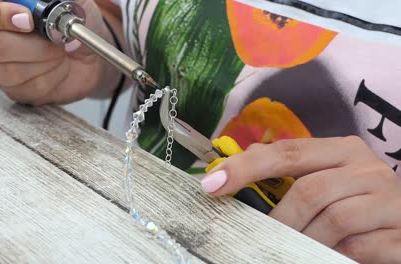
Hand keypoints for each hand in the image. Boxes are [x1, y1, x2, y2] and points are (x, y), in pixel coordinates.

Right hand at [0, 0, 120, 104]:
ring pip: (11, 71)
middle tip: (55, 36)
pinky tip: (60, 66)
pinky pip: (30, 87)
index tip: (28, 19)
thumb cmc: (74, 21)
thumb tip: (33, 1)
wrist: (91, 50)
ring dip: (46, 58)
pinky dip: (54, 75)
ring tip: (59, 50)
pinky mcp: (16, 91)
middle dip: (34, 44)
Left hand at [201, 136, 400, 262]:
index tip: (212, 185)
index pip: (287, 151)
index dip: (246, 167)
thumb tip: (230, 174)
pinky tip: (325, 256)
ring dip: (304, 240)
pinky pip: (358, 248)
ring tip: (292, 250)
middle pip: (309, 190)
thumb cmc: (356, 202)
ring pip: (333, 220)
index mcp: (342, 150)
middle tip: (259, 238)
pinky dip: (333, 255)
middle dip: (278, 219)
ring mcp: (389, 200)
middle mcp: (367, 168)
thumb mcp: (324, 181)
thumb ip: (286, 175)